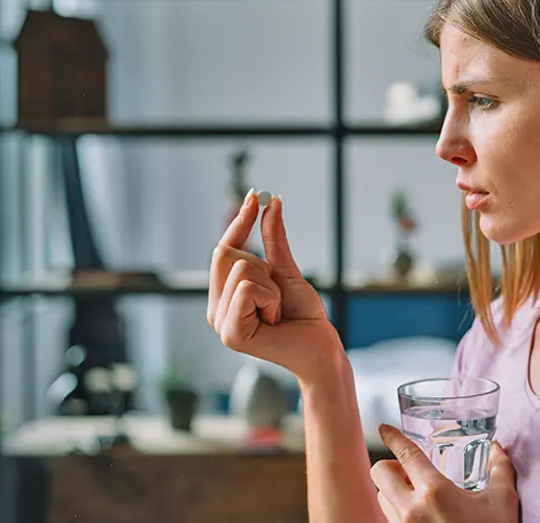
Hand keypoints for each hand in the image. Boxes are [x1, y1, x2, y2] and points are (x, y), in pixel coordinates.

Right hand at [207, 191, 344, 385]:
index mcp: (224, 294)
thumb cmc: (304, 315)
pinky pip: (247, 288)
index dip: (240, 221)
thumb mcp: (287, 271)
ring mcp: (220, 322)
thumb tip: (271, 203)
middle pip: (227, 254)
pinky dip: (271, 298)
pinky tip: (275, 320)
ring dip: (272, 287)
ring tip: (277, 311)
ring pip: (242, 270)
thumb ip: (274, 240)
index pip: (224, 249)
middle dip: (263, 266)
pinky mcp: (230, 334)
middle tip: (277, 295)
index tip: (255, 195)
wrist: (320, 347)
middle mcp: (216, 308)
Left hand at [371, 425, 518, 522]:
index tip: (384, 427)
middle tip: (408, 469)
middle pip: (379, 473)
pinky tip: (417, 513)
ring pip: (381, 497)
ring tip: (414, 493)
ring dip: (392, 489)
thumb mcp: (502, 502)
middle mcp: (412, 510)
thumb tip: (498, 448)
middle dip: (390, 465)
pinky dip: (396, 510)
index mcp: (435, 492)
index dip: (392, 436)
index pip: (405, 453)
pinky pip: (388, 519)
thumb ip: (500, 470)